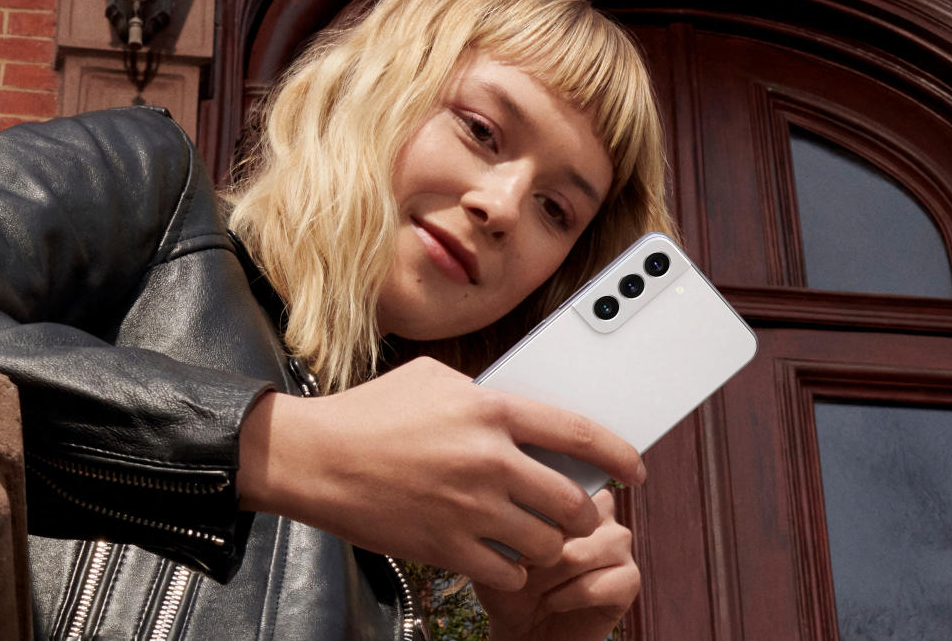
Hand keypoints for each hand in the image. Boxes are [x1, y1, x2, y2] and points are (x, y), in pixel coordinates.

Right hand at [237, 356, 644, 590]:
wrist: (315, 458)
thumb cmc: (368, 414)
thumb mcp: (432, 379)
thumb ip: (484, 395)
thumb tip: (521, 413)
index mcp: (490, 411)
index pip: (579, 433)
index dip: (620, 454)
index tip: (636, 469)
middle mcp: (489, 461)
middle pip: (571, 501)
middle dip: (582, 513)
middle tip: (573, 513)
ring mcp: (470, 509)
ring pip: (546, 542)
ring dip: (547, 542)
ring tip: (530, 533)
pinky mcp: (447, 547)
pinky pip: (509, 571)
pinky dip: (512, 568)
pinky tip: (498, 554)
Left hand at [475, 489, 639, 639]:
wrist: (523, 628)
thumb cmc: (509, 582)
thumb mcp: (495, 551)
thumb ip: (507, 525)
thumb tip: (521, 519)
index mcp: (570, 491)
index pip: (553, 488)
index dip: (527, 519)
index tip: (510, 541)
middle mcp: (601, 511)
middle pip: (565, 525)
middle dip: (536, 554)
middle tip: (522, 572)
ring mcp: (620, 543)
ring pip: (580, 555)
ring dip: (549, 579)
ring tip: (536, 590)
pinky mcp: (630, 579)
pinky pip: (599, 584)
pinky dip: (569, 598)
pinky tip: (554, 602)